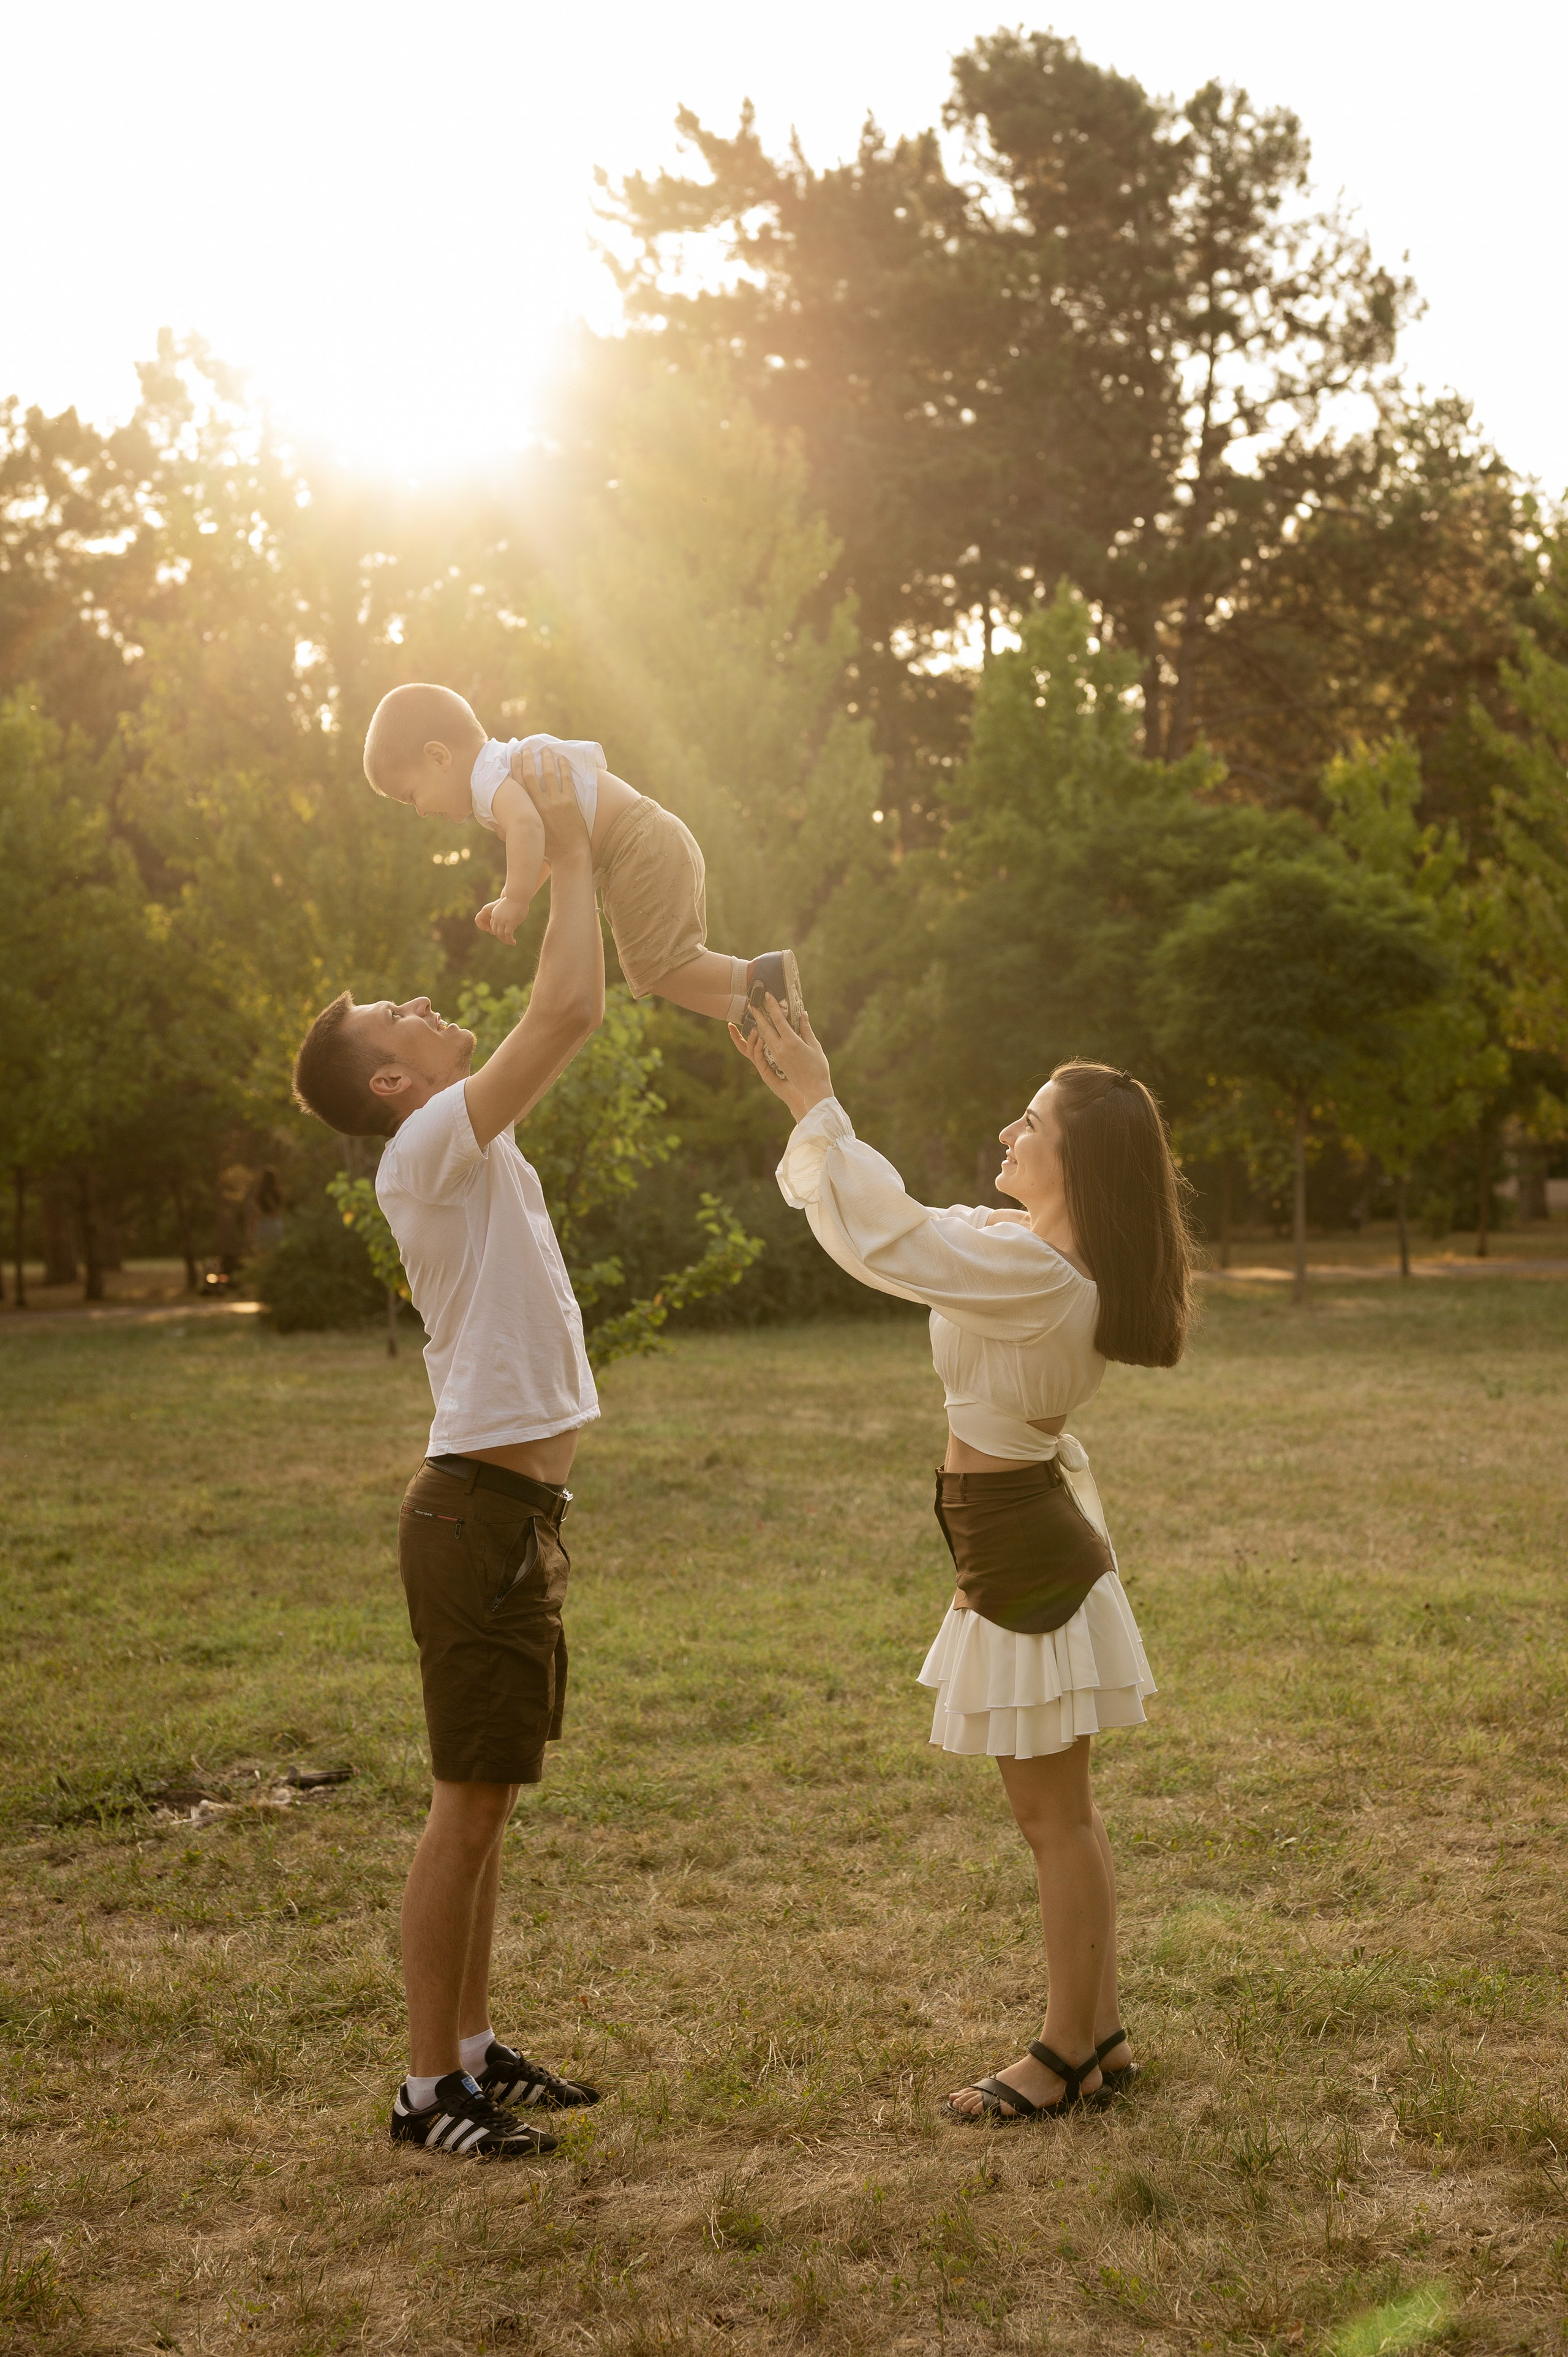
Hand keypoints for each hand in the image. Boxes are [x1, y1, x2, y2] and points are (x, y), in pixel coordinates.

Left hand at [475, 895, 529, 944]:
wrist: (517, 895)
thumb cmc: (516, 900)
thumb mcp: (507, 907)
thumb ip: (507, 913)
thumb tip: (510, 916)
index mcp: (495, 914)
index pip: (494, 926)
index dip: (498, 932)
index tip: (504, 935)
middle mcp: (497, 918)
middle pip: (496, 932)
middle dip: (502, 938)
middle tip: (508, 941)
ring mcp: (503, 921)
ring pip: (502, 935)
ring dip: (506, 941)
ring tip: (511, 943)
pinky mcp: (509, 924)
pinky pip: (508, 935)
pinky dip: (510, 940)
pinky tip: (514, 942)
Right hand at [512, 744, 586, 863]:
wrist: (569, 854)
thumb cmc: (546, 848)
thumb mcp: (524, 838)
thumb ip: (507, 830)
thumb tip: (492, 823)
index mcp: (527, 811)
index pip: (518, 784)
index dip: (515, 768)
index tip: (514, 756)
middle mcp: (539, 804)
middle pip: (530, 776)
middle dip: (528, 759)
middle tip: (527, 748)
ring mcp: (555, 802)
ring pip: (548, 775)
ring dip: (546, 760)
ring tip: (546, 750)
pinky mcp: (570, 803)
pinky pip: (566, 780)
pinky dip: (564, 768)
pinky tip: (562, 759)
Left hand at [728, 992, 832, 1119]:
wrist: (813, 1089)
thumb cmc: (818, 1067)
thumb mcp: (815, 1046)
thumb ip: (806, 1030)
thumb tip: (803, 1014)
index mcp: (791, 1042)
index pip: (779, 1020)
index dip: (772, 1006)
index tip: (767, 995)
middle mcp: (781, 1049)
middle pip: (766, 1028)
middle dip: (758, 1015)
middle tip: (751, 1003)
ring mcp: (777, 1056)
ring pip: (765, 1037)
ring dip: (759, 1025)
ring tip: (755, 1016)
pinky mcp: (777, 1062)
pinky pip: (768, 1045)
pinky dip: (764, 1036)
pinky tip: (763, 1031)